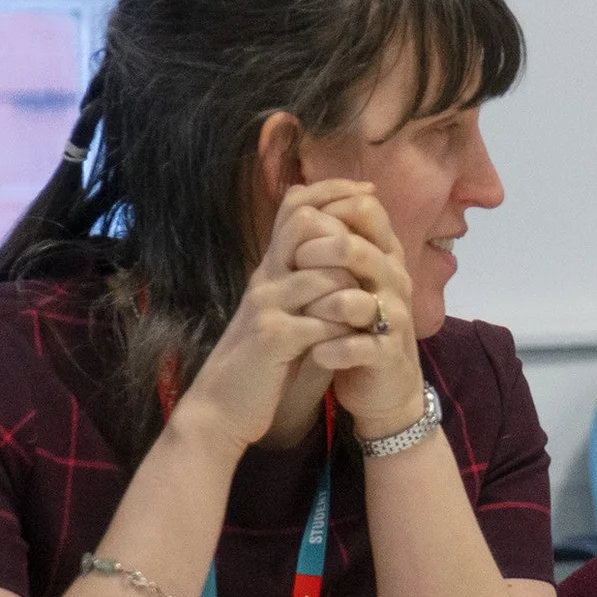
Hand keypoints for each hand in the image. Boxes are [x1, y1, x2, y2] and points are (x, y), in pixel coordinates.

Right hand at [171, 182, 369, 452]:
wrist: (223, 406)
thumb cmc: (266, 359)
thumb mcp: (289, 311)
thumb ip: (312, 280)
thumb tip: (349, 247)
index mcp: (273, 268)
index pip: (296, 207)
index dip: (333, 190)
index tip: (368, 191)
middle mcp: (267, 278)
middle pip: (306, 225)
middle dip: (349, 238)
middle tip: (373, 257)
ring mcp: (268, 305)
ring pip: (325, 273)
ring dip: (355, 291)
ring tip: (366, 311)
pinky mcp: (274, 338)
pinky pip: (323, 320)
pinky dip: (346, 329)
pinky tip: (354, 340)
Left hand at [293, 189, 427, 440]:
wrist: (385, 385)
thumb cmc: (359, 325)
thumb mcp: (348, 276)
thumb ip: (331, 237)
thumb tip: (297, 190)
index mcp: (384, 255)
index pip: (366, 210)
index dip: (328, 211)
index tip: (301, 230)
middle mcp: (394, 279)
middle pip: (356, 248)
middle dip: (315, 255)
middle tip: (294, 269)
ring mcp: (394, 317)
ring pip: (353, 300)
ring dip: (319, 307)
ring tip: (304, 316)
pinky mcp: (387, 354)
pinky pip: (357, 347)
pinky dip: (330, 350)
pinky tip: (317, 354)